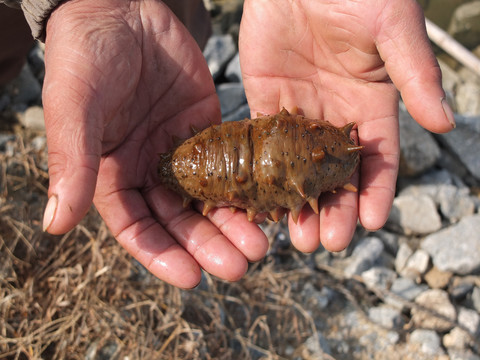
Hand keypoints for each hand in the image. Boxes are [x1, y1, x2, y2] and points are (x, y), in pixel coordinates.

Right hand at [42, 0, 267, 287]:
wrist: (121, 9)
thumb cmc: (85, 55)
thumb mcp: (74, 106)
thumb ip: (69, 161)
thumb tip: (55, 224)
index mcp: (112, 175)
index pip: (137, 228)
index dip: (162, 255)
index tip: (192, 277)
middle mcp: (149, 171)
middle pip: (180, 221)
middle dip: (208, 246)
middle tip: (239, 266)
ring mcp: (182, 151)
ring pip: (209, 198)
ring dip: (232, 223)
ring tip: (259, 245)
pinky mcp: (208, 128)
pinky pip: (231, 162)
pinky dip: (248, 184)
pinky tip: (267, 200)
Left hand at [239, 0, 454, 251]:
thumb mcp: (392, 29)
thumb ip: (415, 74)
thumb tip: (444, 123)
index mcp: (372, 104)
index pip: (378, 159)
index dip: (377, 192)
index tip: (371, 223)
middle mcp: (336, 116)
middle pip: (336, 174)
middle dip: (333, 209)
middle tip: (325, 241)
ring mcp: (299, 112)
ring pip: (298, 168)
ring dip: (296, 201)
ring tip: (293, 234)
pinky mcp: (266, 101)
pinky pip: (263, 144)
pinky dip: (262, 173)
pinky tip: (259, 200)